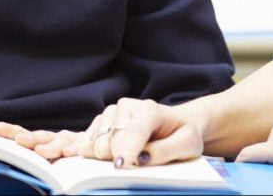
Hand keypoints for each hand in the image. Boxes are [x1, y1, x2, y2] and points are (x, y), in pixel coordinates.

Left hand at [0, 122, 79, 159]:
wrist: (97, 146)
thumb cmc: (67, 156)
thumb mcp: (48, 157)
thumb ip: (34, 159)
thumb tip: (6, 166)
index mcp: (41, 141)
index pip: (21, 133)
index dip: (7, 131)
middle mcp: (54, 138)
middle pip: (39, 136)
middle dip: (29, 138)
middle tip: (19, 140)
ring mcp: (69, 141)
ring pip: (59, 142)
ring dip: (50, 147)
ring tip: (42, 151)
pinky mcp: (84, 145)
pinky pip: (78, 148)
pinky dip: (74, 150)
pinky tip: (69, 154)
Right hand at [75, 98, 203, 167]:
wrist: (177, 121)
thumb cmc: (182, 133)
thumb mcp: (187, 143)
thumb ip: (165, 151)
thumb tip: (141, 158)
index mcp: (150, 110)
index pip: (134, 132)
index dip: (126, 150)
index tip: (121, 165)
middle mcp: (127, 106)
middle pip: (110, 141)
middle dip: (116, 158)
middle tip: (131, 164)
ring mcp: (112, 112)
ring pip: (95, 142)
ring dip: (104, 157)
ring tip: (124, 157)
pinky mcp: (101, 120)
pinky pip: (86, 141)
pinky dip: (90, 152)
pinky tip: (103, 156)